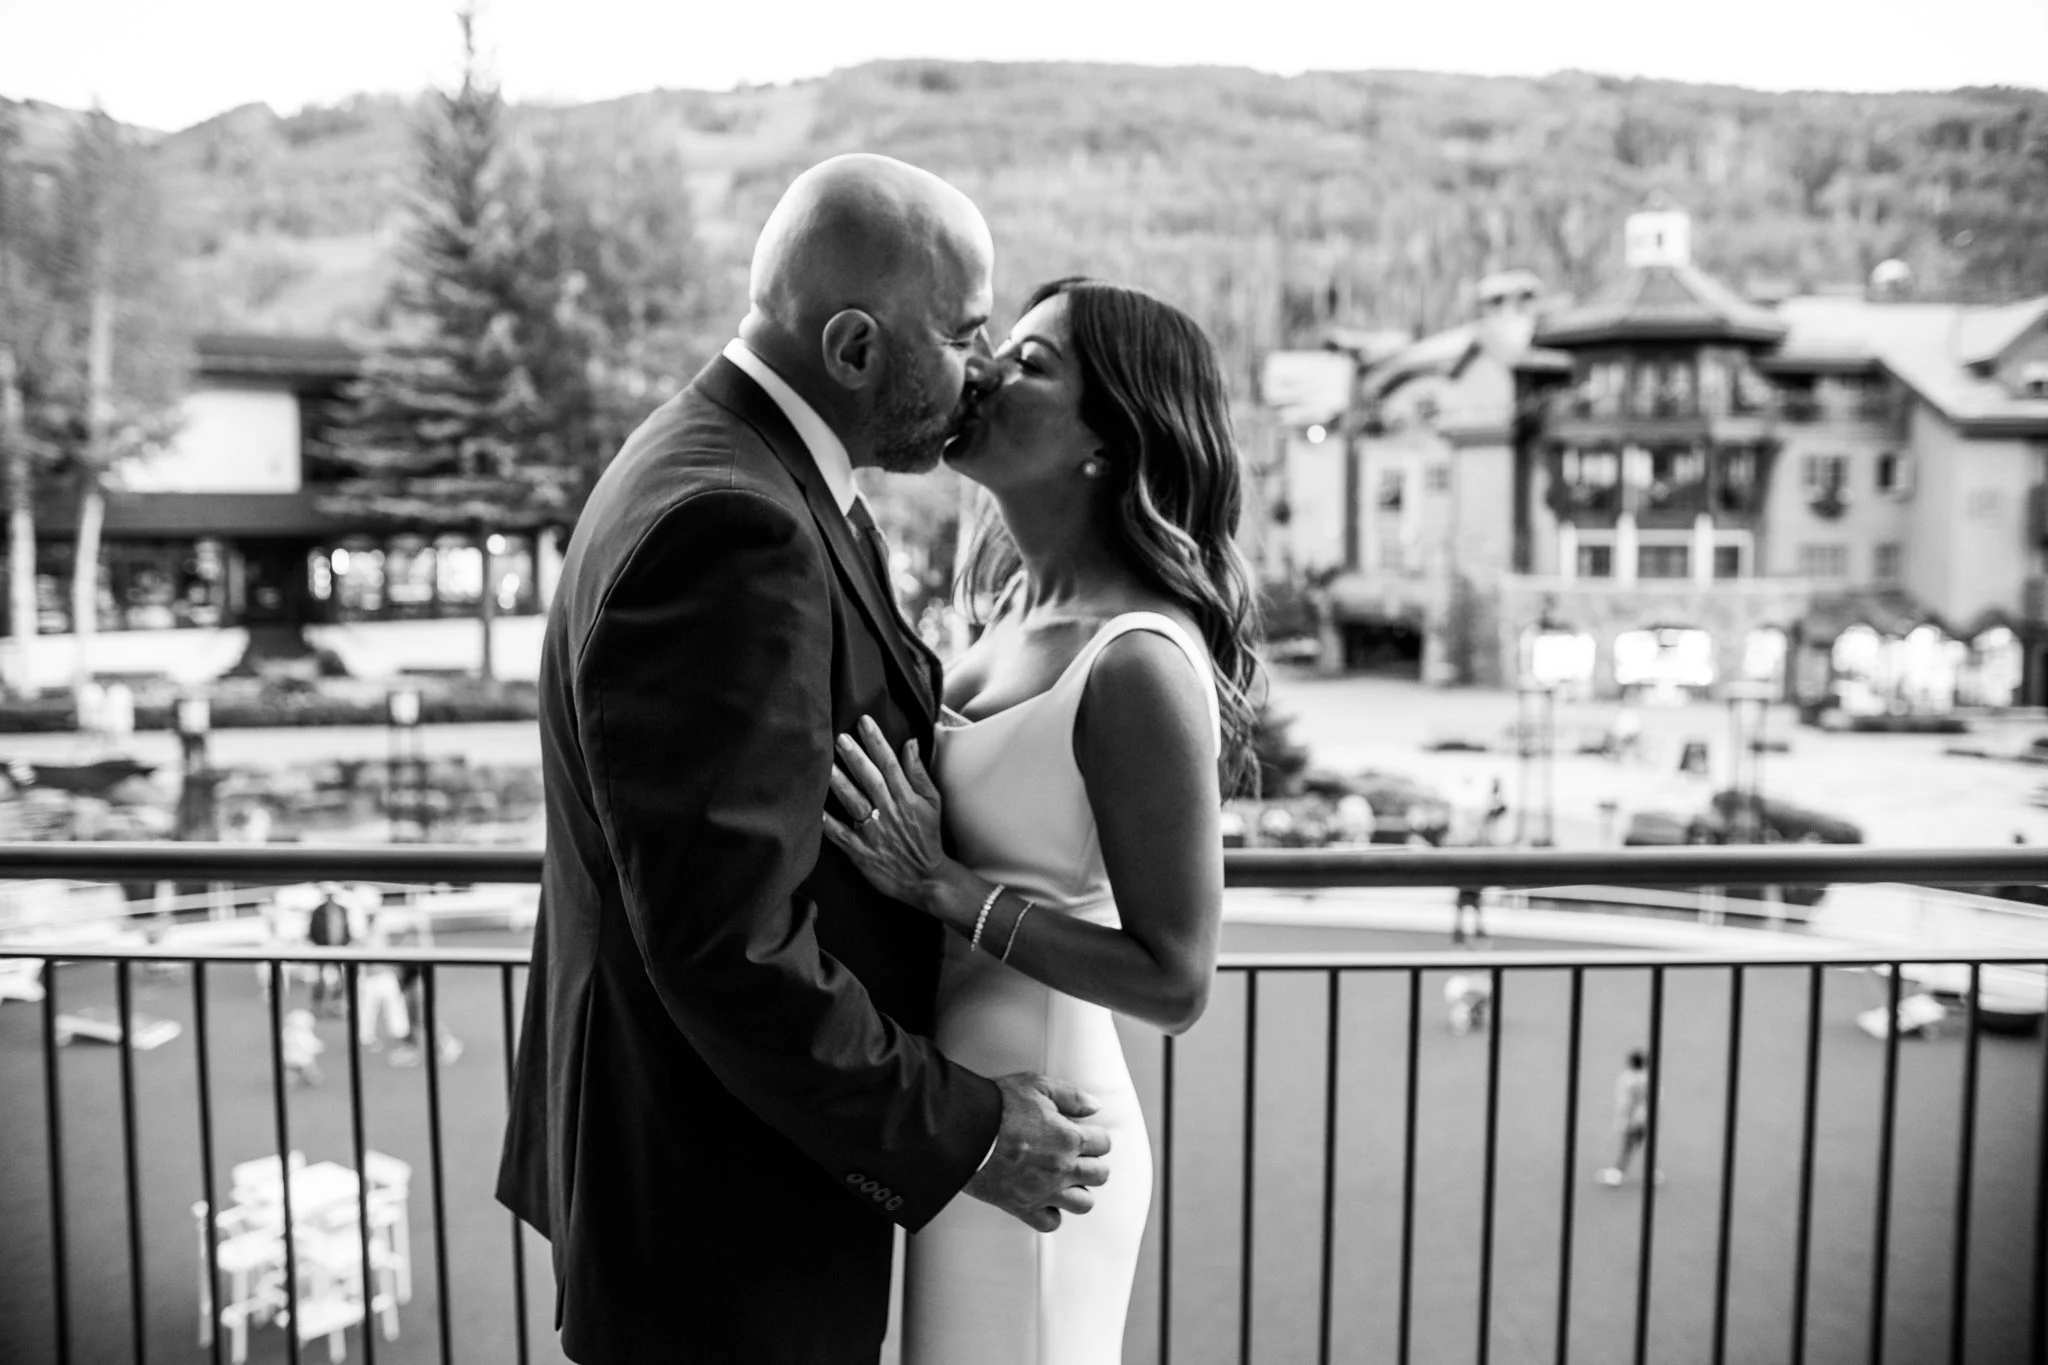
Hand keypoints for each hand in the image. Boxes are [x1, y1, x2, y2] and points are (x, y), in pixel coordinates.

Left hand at [821, 715, 946, 907]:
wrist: (926, 879)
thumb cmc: (927, 837)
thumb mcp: (932, 803)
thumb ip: (919, 774)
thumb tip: (909, 743)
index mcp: (907, 799)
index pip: (891, 765)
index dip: (877, 742)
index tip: (864, 722)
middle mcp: (890, 813)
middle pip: (871, 781)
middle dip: (856, 758)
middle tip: (840, 738)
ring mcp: (874, 833)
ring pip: (855, 804)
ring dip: (840, 784)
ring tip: (824, 766)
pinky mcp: (861, 853)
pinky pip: (841, 836)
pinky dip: (828, 824)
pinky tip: (814, 810)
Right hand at [964, 1073, 1111, 1232]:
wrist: (962, 1131)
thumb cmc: (997, 1105)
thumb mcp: (1037, 1086)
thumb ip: (1071, 1096)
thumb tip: (1095, 1107)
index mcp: (1069, 1138)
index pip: (1104, 1144)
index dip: (1096, 1136)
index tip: (1084, 1134)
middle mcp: (1062, 1168)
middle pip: (1100, 1175)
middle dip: (1093, 1163)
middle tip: (1077, 1155)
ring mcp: (1044, 1191)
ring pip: (1084, 1203)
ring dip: (1079, 1190)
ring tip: (1066, 1179)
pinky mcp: (1022, 1206)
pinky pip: (1051, 1222)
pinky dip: (1052, 1213)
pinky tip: (1045, 1198)